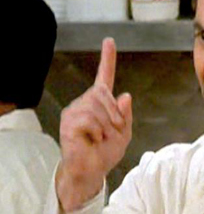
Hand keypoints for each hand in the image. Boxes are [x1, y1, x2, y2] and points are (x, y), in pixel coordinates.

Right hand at [56, 38, 132, 212]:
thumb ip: (125, 116)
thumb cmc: (105, 153)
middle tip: (112, 132)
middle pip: (103, 94)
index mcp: (100, 103)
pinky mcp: (68, 122)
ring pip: (97, 107)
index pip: (104, 77)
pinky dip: (97, 132)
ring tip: (100, 138)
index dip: (107, 59)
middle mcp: (85, 102)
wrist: (92, 172)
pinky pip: (89, 120)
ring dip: (106, 126)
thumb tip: (125, 95)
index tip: (109, 41)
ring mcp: (74, 111)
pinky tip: (91, 140)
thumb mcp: (123, 134)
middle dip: (114, 115)